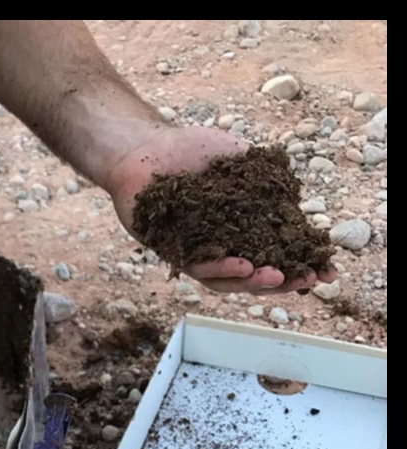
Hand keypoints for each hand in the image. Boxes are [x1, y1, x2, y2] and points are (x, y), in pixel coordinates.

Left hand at [107, 123, 327, 291]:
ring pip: (229, 280)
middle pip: (255, 276)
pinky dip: (222, 266)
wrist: (144, 147)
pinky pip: (199, 267)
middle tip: (305, 279)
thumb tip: (294, 197)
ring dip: (254, 281)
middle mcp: (221, 248)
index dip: (299, 265)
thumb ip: (264, 178)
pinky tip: (242, 263)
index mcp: (240, 230)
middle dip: (282, 280)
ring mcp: (197, 254)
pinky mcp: (173, 254)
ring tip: (276, 276)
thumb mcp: (238, 159)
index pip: (274, 253)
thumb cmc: (191, 151)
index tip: (324, 272)